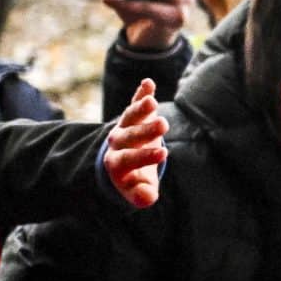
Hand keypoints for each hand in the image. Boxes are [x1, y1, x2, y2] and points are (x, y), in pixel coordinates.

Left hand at [103, 79, 170, 206]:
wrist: (127, 161)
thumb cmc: (138, 177)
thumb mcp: (141, 189)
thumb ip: (142, 195)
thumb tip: (146, 197)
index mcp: (116, 163)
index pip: (128, 159)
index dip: (144, 157)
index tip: (163, 155)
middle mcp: (117, 142)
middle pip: (129, 135)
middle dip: (145, 131)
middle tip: (163, 126)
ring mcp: (124, 126)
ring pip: (129, 116)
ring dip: (140, 108)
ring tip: (152, 102)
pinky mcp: (133, 114)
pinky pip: (135, 101)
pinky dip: (142, 92)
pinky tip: (148, 82)